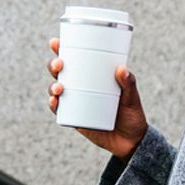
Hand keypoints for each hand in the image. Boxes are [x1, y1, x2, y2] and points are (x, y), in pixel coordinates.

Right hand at [46, 37, 147, 160]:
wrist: (130, 141)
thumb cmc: (132, 114)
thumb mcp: (132, 97)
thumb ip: (129, 83)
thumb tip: (122, 69)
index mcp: (93, 75)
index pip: (75, 59)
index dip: (62, 49)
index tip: (56, 43)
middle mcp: (81, 86)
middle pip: (61, 72)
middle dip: (54, 66)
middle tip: (59, 65)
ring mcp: (76, 102)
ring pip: (57, 90)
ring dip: (52, 86)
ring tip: (59, 87)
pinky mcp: (74, 118)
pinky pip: (60, 110)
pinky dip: (54, 105)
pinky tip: (54, 102)